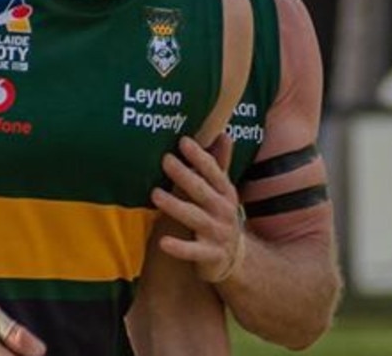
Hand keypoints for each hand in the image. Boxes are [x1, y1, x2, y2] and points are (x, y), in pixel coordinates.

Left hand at [151, 136, 246, 283]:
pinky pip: (193, 251)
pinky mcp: (210, 255)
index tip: (183, 141)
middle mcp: (223, 211)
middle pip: (202, 191)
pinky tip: (163, 242)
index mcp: (226, 193)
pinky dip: (179, 248)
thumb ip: (220, 164)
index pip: (214, 171)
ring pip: (195, 218)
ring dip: (175, 206)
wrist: (236, 258)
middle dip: (184, 175)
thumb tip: (223, 133)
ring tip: (155, 194)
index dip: (199, 156)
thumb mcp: (223, 191)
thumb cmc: (220, 216)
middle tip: (165, 160)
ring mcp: (218, 234)